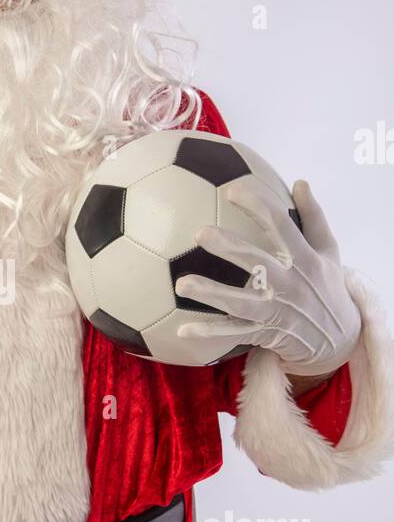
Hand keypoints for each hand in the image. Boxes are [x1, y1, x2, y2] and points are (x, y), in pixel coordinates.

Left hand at [174, 179, 361, 375]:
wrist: (339, 339)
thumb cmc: (327, 286)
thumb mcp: (329, 252)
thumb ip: (314, 217)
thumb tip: (300, 182)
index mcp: (306, 260)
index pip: (281, 226)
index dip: (257, 206)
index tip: (231, 189)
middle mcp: (291, 285)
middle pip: (257, 264)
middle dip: (229, 249)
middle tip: (200, 233)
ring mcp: (277, 312)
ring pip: (240, 302)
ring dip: (211, 294)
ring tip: (181, 285)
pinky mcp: (265, 333)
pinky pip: (233, 333)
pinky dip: (209, 332)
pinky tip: (182, 329)